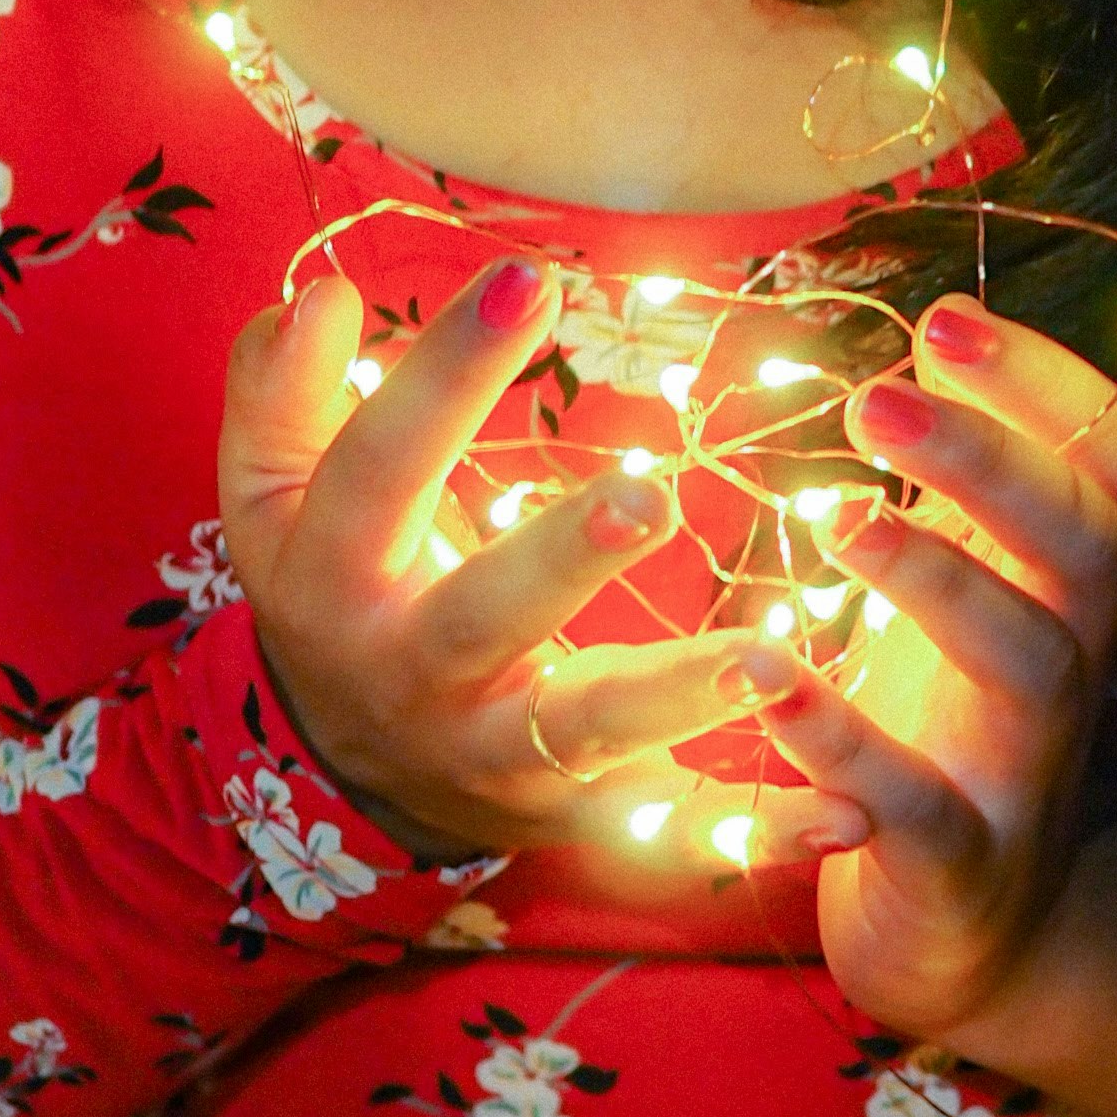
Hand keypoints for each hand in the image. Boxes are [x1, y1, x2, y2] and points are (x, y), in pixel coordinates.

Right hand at [216, 252, 798, 856]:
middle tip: (653, 496)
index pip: (381, 465)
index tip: (530, 278)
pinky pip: (663, 839)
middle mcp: (412, 672)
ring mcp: (496, 753)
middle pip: (483, 616)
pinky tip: (843, 815)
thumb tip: (317, 296)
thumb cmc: (334, 583)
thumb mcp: (273, 494)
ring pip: (588, 730)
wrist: (343, 768)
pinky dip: (751, 836)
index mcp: (334, 575)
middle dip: (566, 561)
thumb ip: (281, 390)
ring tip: (770, 659)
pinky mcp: (573, 814)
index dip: (446, 374)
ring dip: (679, 699)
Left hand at [736, 293, 1116, 1040]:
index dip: (1055, 384)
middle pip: (1080, 539)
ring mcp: (1022, 762)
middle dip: (990, 459)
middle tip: (879, 397)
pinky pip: (913, 801)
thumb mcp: (967, 588)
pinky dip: (844, 742)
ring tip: (840, 517)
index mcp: (1066, 579)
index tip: (948, 319)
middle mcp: (1067, 657)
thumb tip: (939, 329)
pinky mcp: (957, 858)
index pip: (1116, 458)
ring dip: (934, 580)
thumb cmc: (949, 724)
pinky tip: (770, 681)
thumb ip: (963, 479)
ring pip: (1022, 660)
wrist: (975, 936)